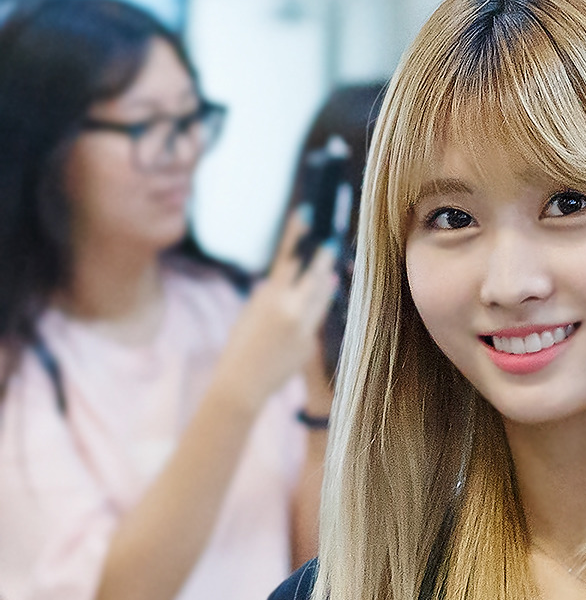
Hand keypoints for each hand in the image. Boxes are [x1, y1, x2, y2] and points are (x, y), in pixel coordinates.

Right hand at [211, 210, 338, 413]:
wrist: (243, 384)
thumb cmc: (239, 348)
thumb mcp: (248, 317)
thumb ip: (265, 298)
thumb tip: (277, 283)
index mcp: (270, 298)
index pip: (286, 258)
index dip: (296, 236)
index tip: (306, 215)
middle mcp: (290, 309)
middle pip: (312, 277)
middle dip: (321, 260)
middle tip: (331, 244)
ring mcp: (303, 328)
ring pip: (319, 301)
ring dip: (325, 285)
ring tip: (331, 274)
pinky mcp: (309, 344)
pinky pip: (312, 324)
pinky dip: (310, 317)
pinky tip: (302, 322)